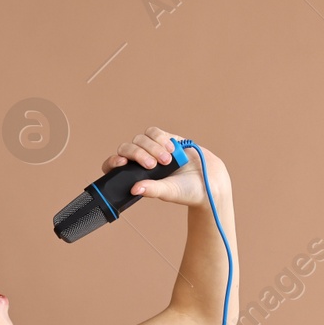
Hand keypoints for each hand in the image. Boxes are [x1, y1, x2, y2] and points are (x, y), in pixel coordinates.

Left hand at [100, 126, 229, 208]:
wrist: (211, 181)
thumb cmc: (186, 191)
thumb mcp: (168, 192)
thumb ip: (152, 189)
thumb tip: (133, 189)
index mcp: (136, 175)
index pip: (116, 165)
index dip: (113, 162)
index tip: (121, 163)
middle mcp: (142, 160)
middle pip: (127, 148)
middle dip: (138, 154)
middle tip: (152, 165)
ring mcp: (153, 148)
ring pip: (140, 138)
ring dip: (152, 147)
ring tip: (167, 160)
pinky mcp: (166, 139)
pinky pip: (154, 132)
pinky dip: (160, 139)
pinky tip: (171, 149)